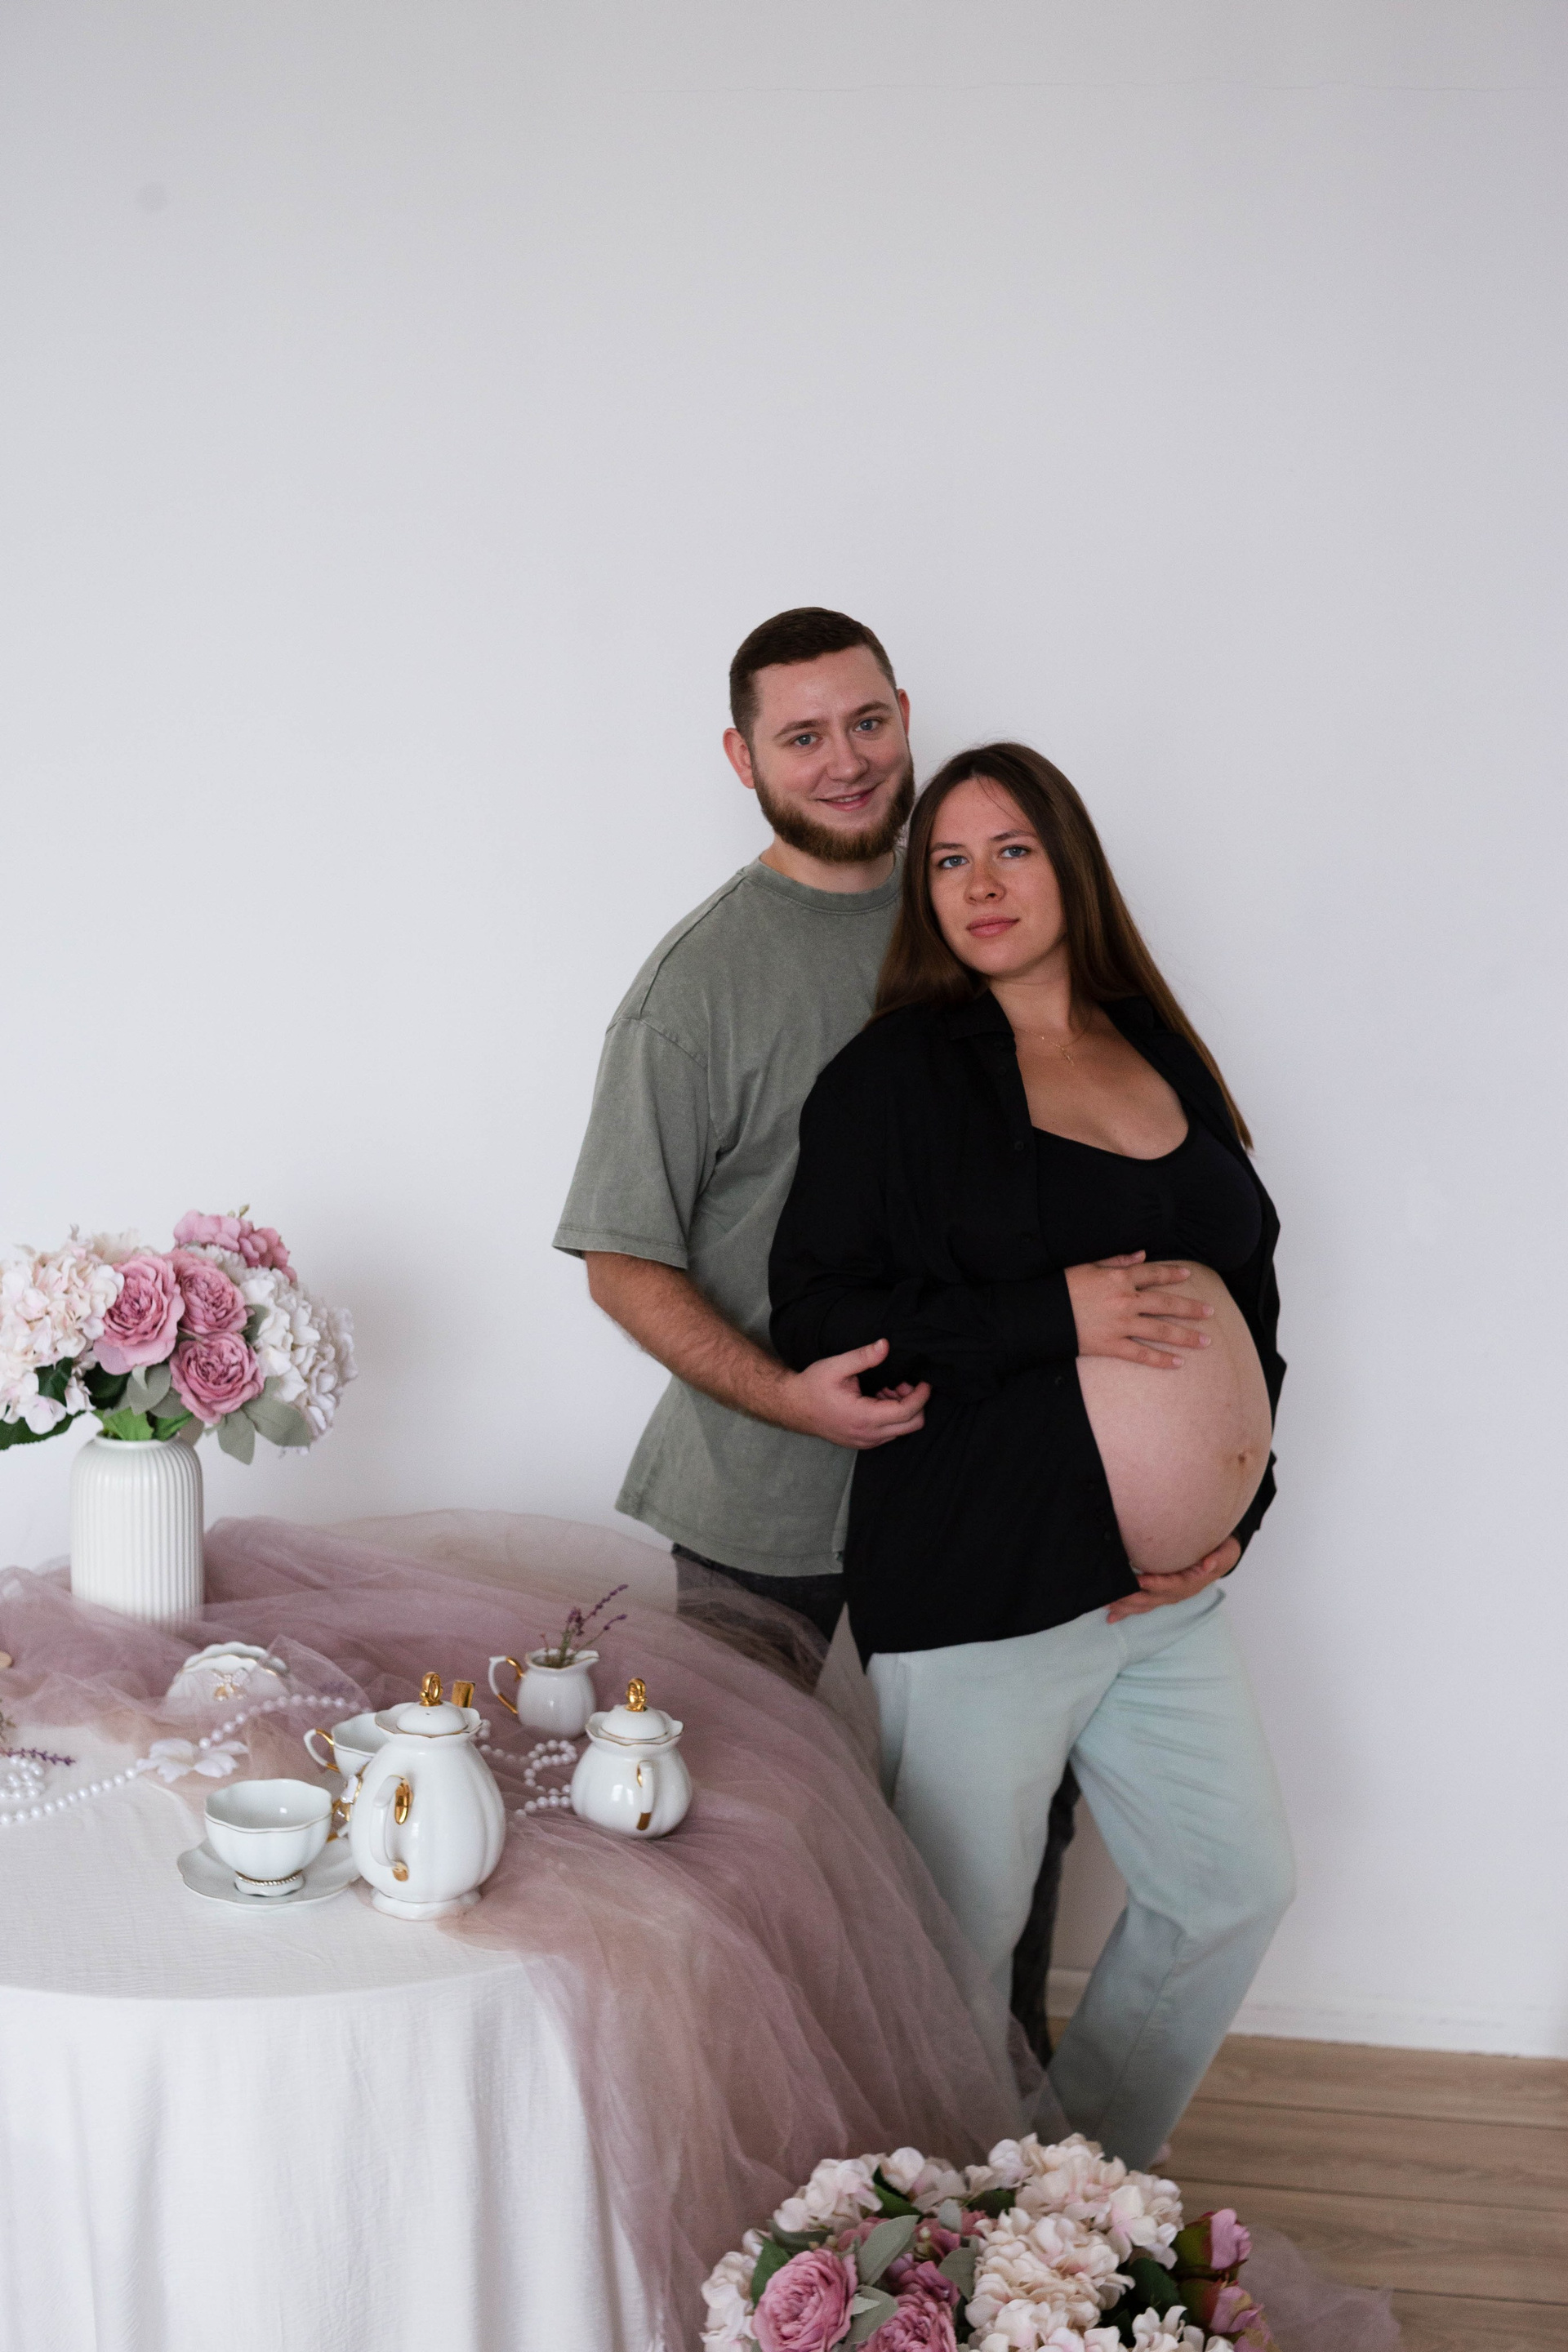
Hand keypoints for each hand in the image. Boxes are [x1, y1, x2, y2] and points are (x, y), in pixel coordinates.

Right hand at [777, 1339, 929, 1449]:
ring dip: (902, 1410)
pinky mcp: (862, 1442)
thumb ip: (864, 1356)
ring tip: (885, 1389)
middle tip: (902, 1383)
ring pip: (901, 1430)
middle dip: (915, 1403)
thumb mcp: (837, 1366)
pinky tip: (877, 1399)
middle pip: (912, 1425)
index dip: (922, 1395)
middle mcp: (868, 1435)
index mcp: (864, 1417)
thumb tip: (885, 1345)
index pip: (908, 1412)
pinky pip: (889, 1433)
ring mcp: (865, 1441)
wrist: (793, 1406)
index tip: (925, 1381)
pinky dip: (892, 1417)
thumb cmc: (813, 1386)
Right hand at [1065, 1251, 1213, 1368]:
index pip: (1152, 1274)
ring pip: (1160, 1331)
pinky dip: (1160, 1360)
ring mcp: (1120, 1325)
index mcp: (1119, 1278)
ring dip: (1185, 1336)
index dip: (1171, 1273)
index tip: (1187, 1273)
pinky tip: (1178, 1363)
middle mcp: (1125, 1301)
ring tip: (1206, 1342)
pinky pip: (1141, 1355)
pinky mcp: (1112, 1346)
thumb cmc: (1062, 1286)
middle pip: (1165, 1304)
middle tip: (1210, 1312)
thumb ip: (1116, 1259)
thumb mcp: (1087, 1265)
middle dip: (1190, 1308)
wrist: (1041, 1314)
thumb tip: (1141, 1254)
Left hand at [1106, 1536, 1240, 1623]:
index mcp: (1192, 1582)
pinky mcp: (1163, 1595)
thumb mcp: (1225, 1552)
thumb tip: (1207, 1565)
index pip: (1172, 1584)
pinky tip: (1112, 1617)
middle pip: (1153, 1598)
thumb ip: (1217, 1558)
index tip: (1139, 1579)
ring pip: (1146, 1605)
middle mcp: (1179, 1592)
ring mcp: (1171, 1596)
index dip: (1156, 1583)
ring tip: (1107, 1608)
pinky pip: (1145, 1605)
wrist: (1222, 1558)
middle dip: (1132, 1599)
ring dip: (1126, 1608)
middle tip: (1111, 1597)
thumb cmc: (1221, 1552)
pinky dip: (1128, 1611)